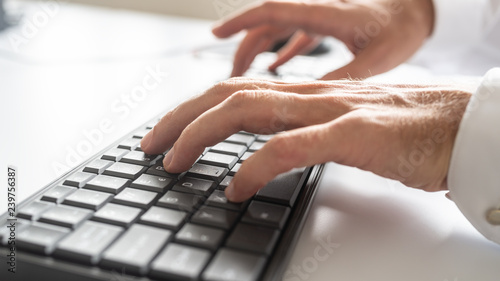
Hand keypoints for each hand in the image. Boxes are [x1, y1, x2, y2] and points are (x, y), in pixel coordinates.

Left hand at [141, 78, 470, 201]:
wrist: (465, 125)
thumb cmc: (408, 131)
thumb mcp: (343, 127)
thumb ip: (305, 131)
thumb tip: (265, 150)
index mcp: (306, 95)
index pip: (234, 92)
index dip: (193, 110)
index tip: (166, 135)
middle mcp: (311, 96)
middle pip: (227, 95)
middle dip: (179, 118)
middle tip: (150, 147)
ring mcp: (331, 111)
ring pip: (247, 110)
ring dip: (201, 135)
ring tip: (173, 163)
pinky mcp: (354, 135)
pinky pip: (290, 146)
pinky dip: (255, 167)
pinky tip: (234, 188)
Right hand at [212, 0, 434, 78]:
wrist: (420, 10)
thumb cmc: (402, 28)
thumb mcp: (377, 58)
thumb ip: (345, 76)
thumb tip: (315, 100)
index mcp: (325, 14)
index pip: (273, 11)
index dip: (242, 22)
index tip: (217, 32)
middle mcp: (315, 11)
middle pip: (266, 25)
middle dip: (241, 46)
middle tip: (230, 74)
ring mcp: (318, 17)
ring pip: (276, 30)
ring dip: (256, 50)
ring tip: (242, 75)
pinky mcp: (324, 25)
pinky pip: (291, 35)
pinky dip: (277, 51)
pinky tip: (272, 67)